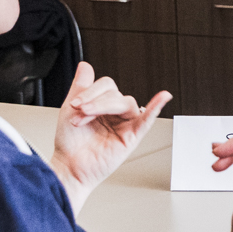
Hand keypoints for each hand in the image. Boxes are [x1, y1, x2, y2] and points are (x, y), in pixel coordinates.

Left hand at [51, 63, 170, 210]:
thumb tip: (85, 65)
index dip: (90, 91)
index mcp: (104, 104)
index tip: (74, 104)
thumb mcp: (70, 108)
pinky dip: (155, 107)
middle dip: (94, 102)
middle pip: (115, 93)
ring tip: (86, 118)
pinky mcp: (132, 136)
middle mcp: (116, 113)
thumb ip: (80, 86)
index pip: (106, 85)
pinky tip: (162, 97)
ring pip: (125, 103)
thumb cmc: (71, 143)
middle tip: (79, 113)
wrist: (69, 166)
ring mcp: (125, 123)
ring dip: (104, 107)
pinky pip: (147, 120)